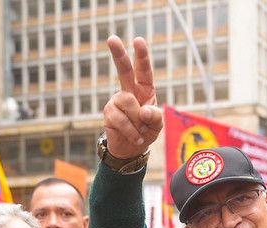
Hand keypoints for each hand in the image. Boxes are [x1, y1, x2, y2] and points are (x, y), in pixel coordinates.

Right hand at [103, 36, 162, 158]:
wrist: (131, 148)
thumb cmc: (146, 131)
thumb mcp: (158, 124)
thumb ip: (155, 116)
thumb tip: (142, 111)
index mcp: (144, 89)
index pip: (144, 71)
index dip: (142, 56)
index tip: (138, 40)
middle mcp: (129, 90)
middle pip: (124, 70)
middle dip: (118, 54)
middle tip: (112, 38)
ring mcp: (117, 100)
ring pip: (128, 102)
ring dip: (138, 121)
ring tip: (140, 130)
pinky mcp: (109, 113)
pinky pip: (122, 120)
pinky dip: (132, 131)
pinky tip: (135, 136)